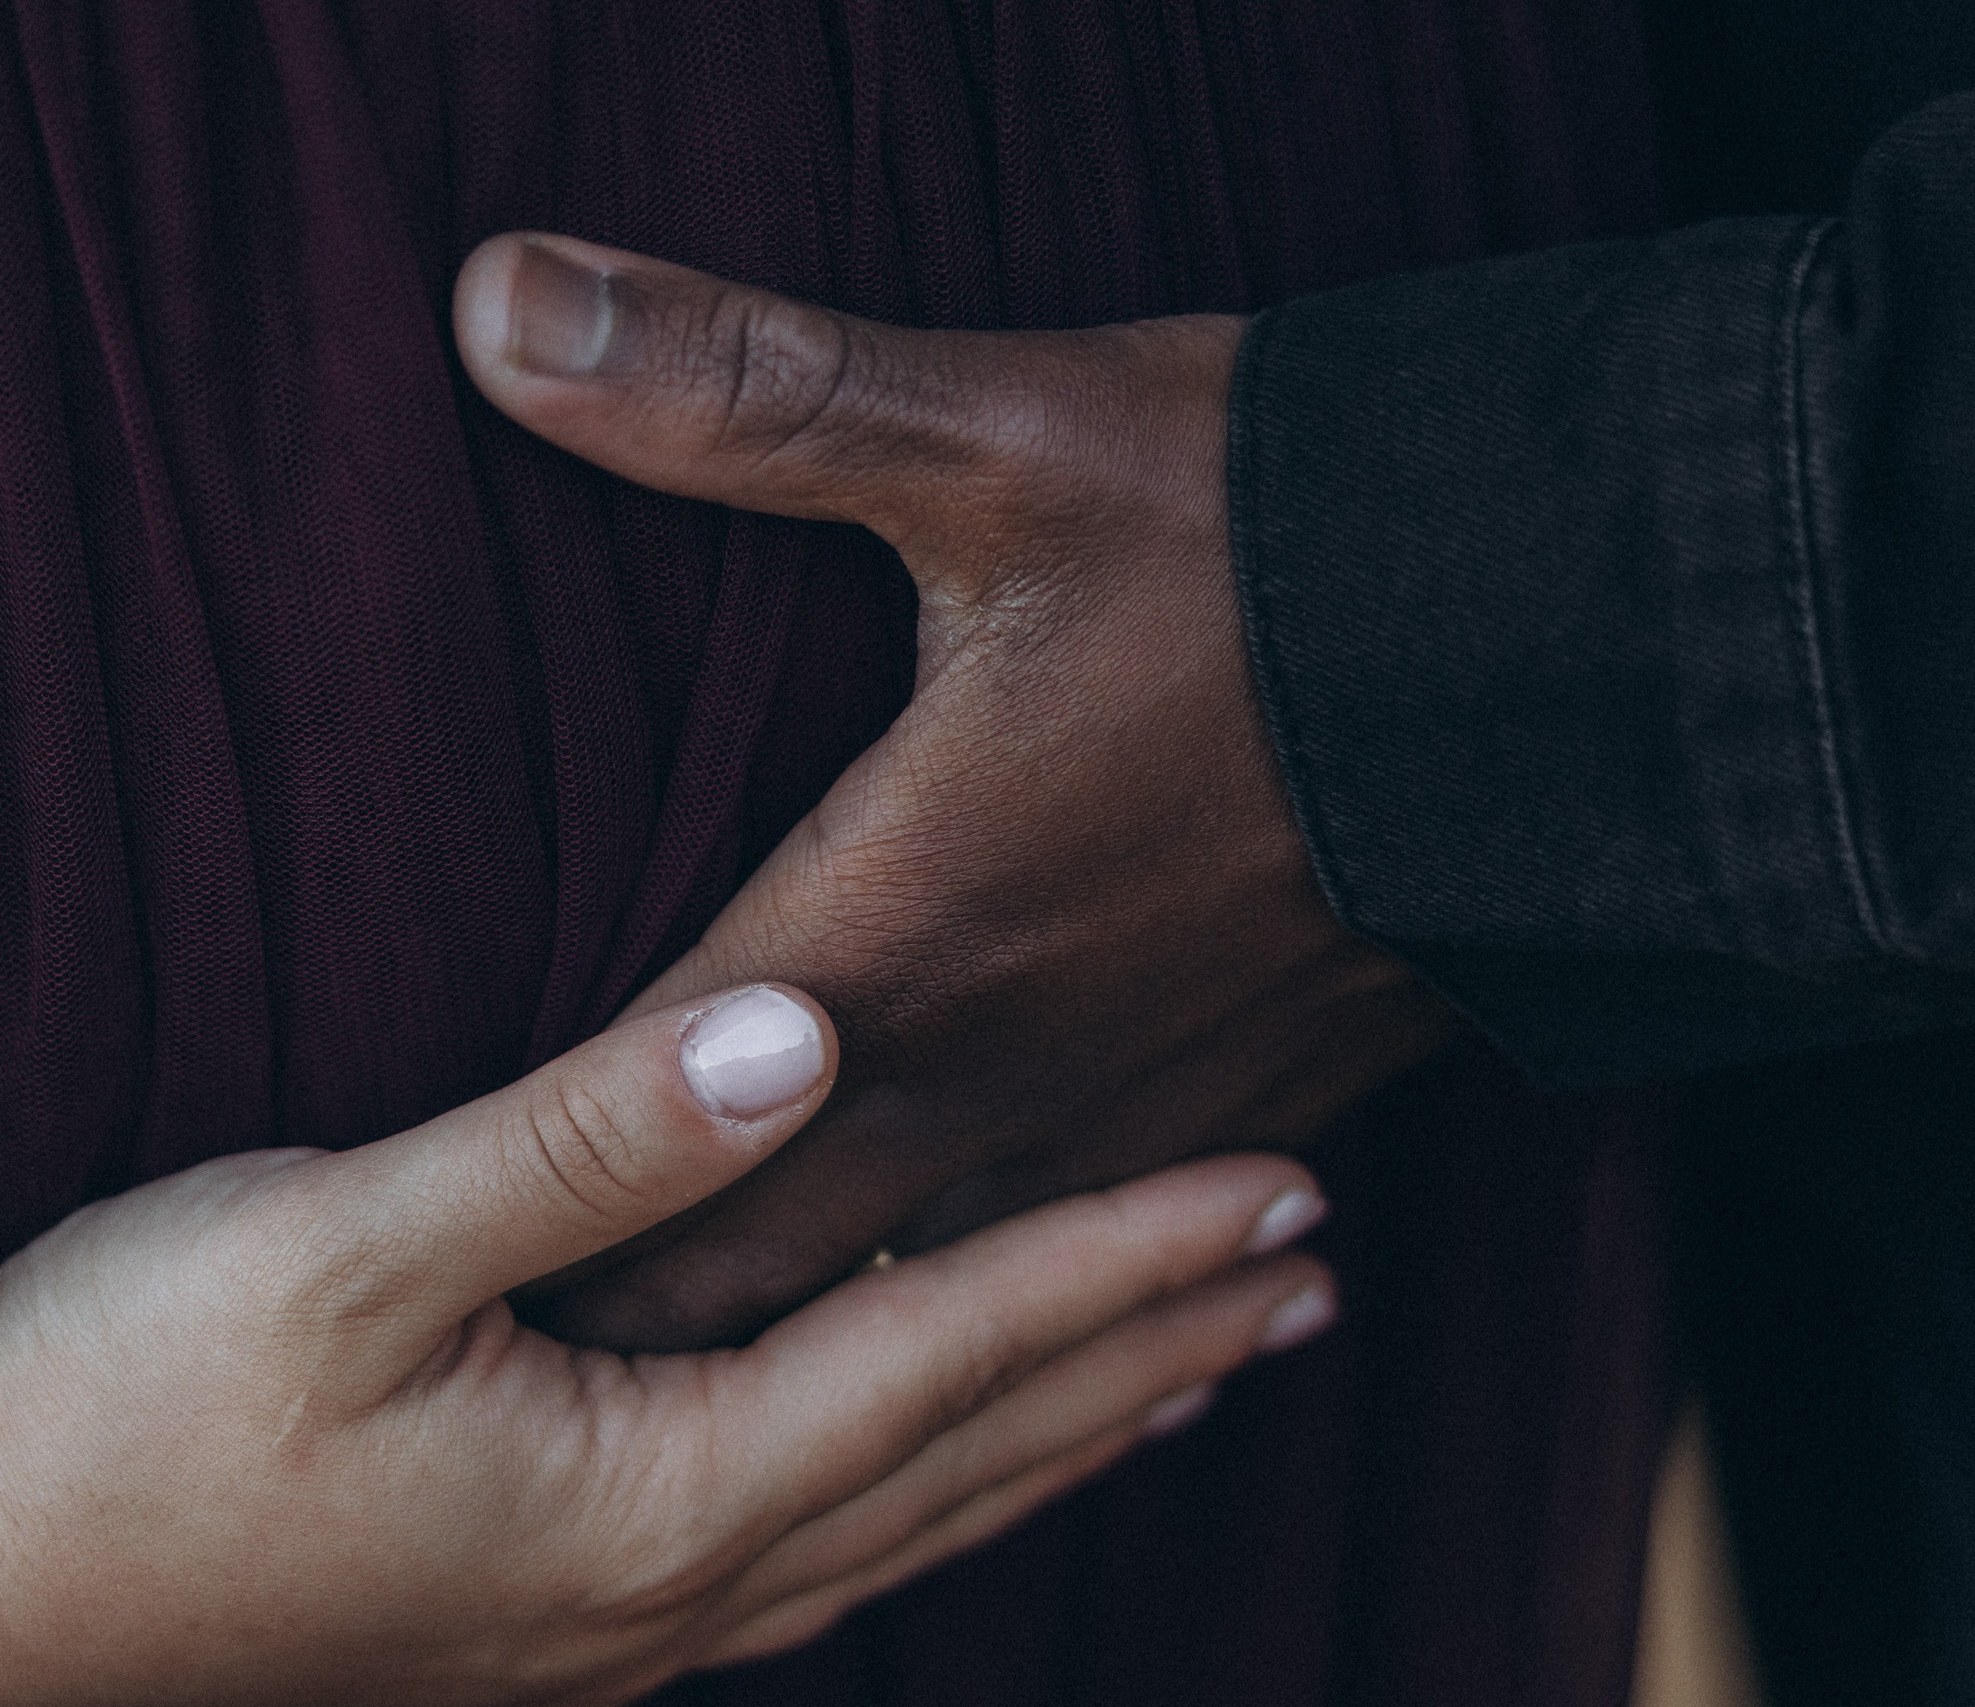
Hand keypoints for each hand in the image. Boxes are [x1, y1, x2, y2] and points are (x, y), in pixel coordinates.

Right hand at [0, 985, 1334, 1704]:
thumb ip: (590, 1143)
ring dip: (1061, 1429)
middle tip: (1309, 1273)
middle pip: (978, 1456)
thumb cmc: (126, 1398)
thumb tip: (809, 1033)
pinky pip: (807, 1543)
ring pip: (909, 1516)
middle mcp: (667, 1582)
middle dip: (1153, 1357)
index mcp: (654, 1492)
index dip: (1133, 1269)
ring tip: (1185, 1365)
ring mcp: (603, 1616)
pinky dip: (922, 1478)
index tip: (1286, 1195)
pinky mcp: (532, 1607)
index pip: (962, 1360)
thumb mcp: (347, 1244)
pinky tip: (927, 1452)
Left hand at [453, 236, 1458, 1350]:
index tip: (448, 1270)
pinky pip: (1079, 1268)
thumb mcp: (994, 436)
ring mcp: (1123, 1121)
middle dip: (641, 1318)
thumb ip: (734, 389)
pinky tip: (973, 1296)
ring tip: (717, 1370)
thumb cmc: (1276, 545)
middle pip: (760, 1279)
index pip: (640, 1143)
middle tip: (532, 1350)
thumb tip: (495, 298)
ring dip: (816, 1333)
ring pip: (921, 1306)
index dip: (529, 1210)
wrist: (1591, 646)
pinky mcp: (1238, 1115)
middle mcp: (989, 1074)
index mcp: (886, 938)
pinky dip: (998, 1302)